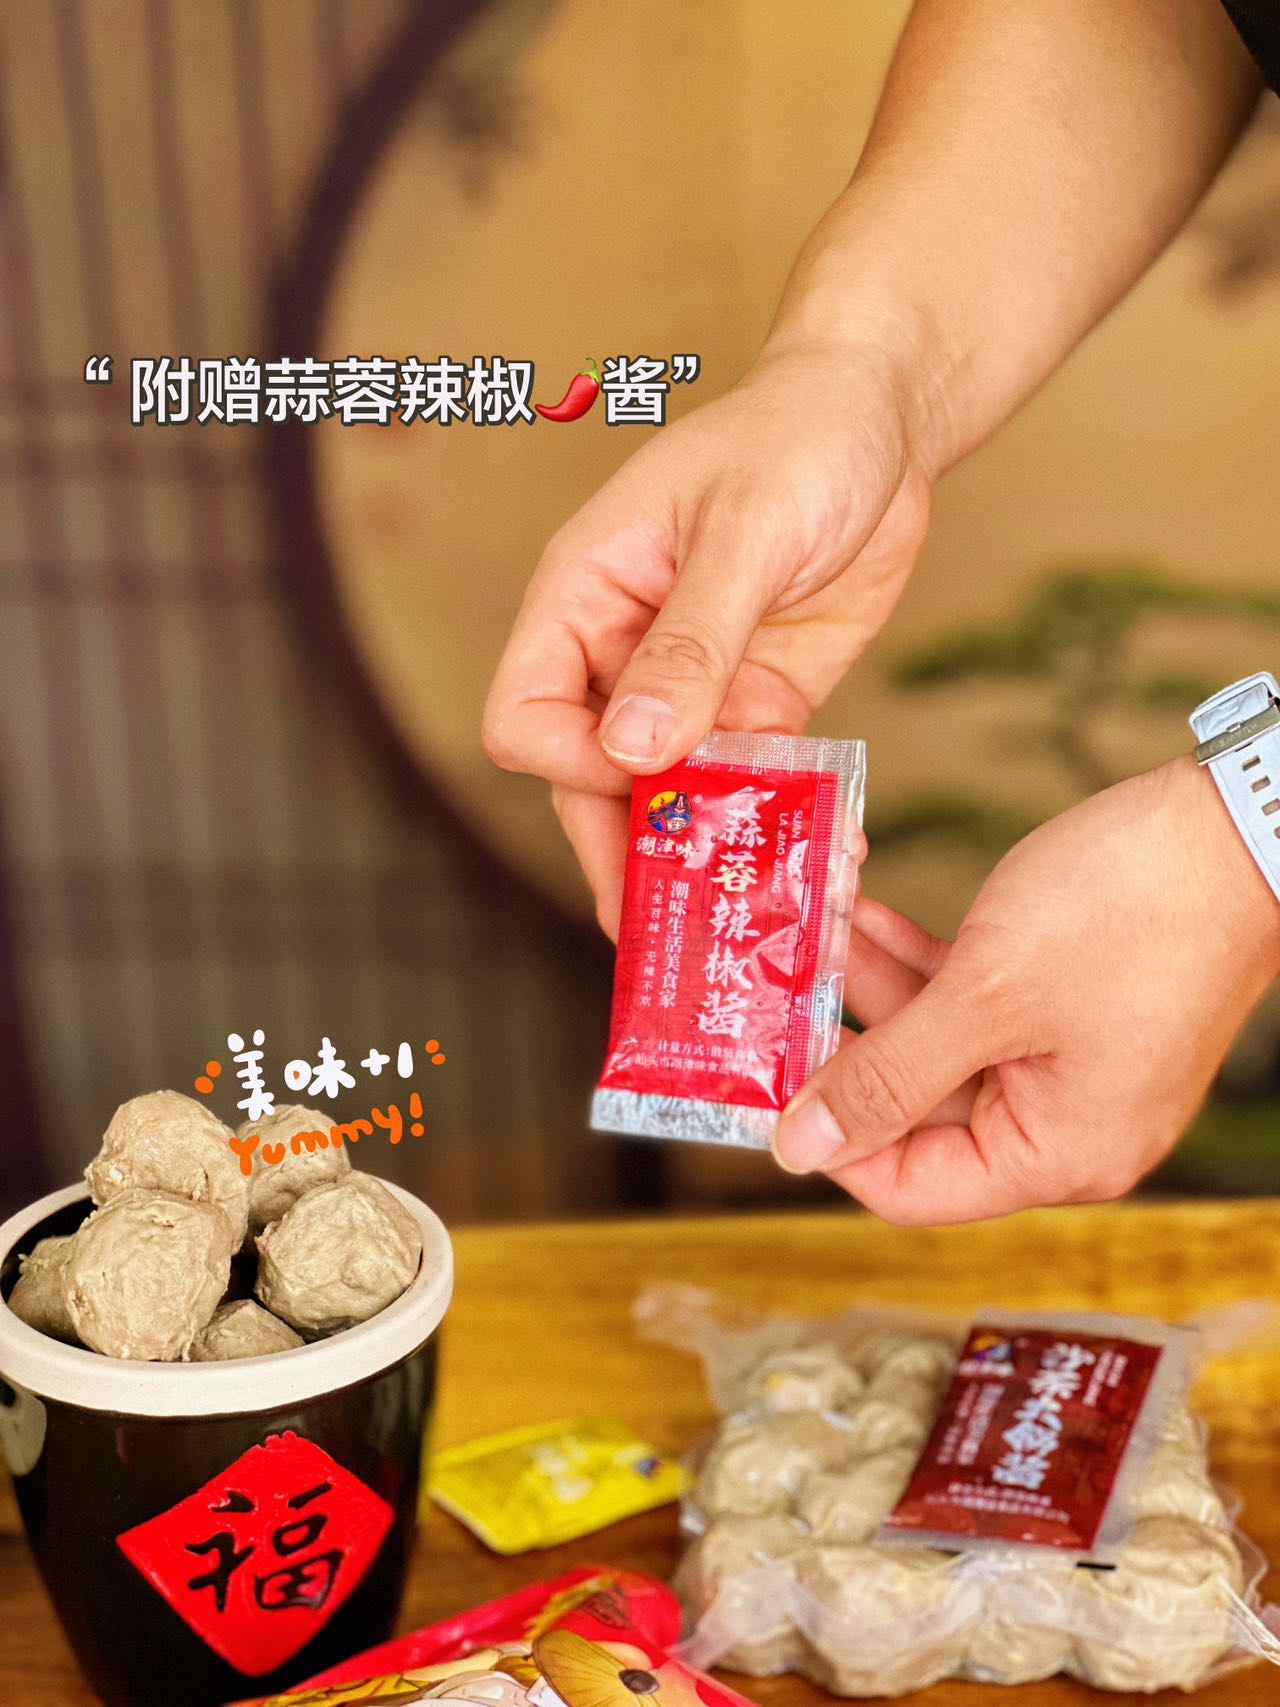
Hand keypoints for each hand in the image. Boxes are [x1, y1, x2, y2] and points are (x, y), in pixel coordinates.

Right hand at [483, 339, 932, 934]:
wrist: (886, 416)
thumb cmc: (798, 437)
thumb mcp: (744, 534)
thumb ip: (690, 643)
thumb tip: (630, 751)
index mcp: (581, 600)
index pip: (528, 716)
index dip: (574, 761)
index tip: (650, 775)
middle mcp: (622, 655)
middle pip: (593, 782)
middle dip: (635, 851)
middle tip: (680, 933)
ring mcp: (692, 686)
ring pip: (674, 796)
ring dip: (712, 851)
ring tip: (766, 912)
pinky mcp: (759, 703)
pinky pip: (751, 783)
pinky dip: (777, 824)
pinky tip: (826, 860)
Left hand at [772, 757, 1279, 1222]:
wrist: (1238, 819)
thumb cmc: (1131, 911)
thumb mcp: (987, 997)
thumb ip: (888, 1074)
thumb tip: (801, 1147)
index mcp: (1057, 1153)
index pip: (911, 1186)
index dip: (831, 1139)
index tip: (762, 1077)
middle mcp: (1061, 1120)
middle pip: (917, 1108)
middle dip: (842, 1039)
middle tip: (772, 987)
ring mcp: (1062, 1057)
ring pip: (935, 1041)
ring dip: (872, 984)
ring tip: (811, 924)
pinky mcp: (1062, 1000)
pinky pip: (969, 1000)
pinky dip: (918, 961)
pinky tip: (861, 911)